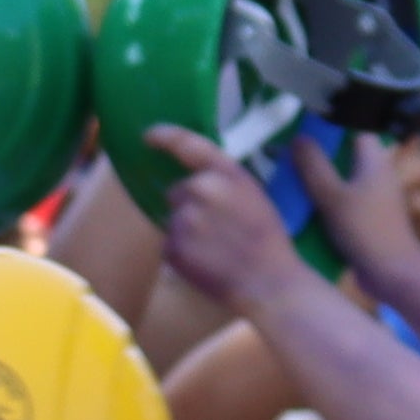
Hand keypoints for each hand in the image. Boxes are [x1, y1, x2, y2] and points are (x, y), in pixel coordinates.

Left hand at [145, 130, 299, 304]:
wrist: (269, 283)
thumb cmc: (268, 240)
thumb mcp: (254, 195)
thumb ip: (224, 181)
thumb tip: (195, 177)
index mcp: (227, 173)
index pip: (187, 143)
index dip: (164, 136)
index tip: (149, 136)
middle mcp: (201, 189)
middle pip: (177, 191)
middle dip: (190, 205)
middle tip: (217, 227)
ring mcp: (184, 219)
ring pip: (173, 219)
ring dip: (186, 230)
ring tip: (215, 248)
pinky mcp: (173, 247)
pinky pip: (170, 244)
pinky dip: (182, 253)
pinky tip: (206, 262)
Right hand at [296, 130, 419, 285]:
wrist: (392, 273)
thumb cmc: (364, 229)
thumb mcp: (331, 195)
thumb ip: (313, 165)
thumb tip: (298, 138)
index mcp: (374, 160)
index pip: (354, 130)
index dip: (331, 129)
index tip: (304, 133)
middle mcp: (378, 174)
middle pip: (346, 156)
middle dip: (320, 157)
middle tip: (291, 160)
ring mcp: (376, 198)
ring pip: (344, 180)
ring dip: (321, 182)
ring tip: (292, 183)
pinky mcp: (371, 219)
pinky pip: (345, 201)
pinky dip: (328, 202)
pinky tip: (307, 210)